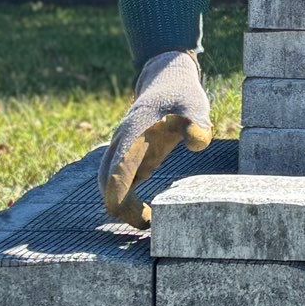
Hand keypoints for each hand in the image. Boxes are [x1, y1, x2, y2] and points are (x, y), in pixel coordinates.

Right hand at [101, 49, 213, 226]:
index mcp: (132, 135)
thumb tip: (198, 142)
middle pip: (106, 183)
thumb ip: (196, 122)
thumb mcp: (193, 103)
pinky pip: (120, 184)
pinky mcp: (132, 159)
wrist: (168, 80)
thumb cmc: (181, 94)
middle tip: (147, 225)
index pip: (117, 171)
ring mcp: (124, 152)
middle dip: (120, 208)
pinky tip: (147, 214)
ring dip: (122, 207)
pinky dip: (126, 202)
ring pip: (109, 186)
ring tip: (148, 223)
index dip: (120, 197)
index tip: (137, 215)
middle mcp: (121, 145)